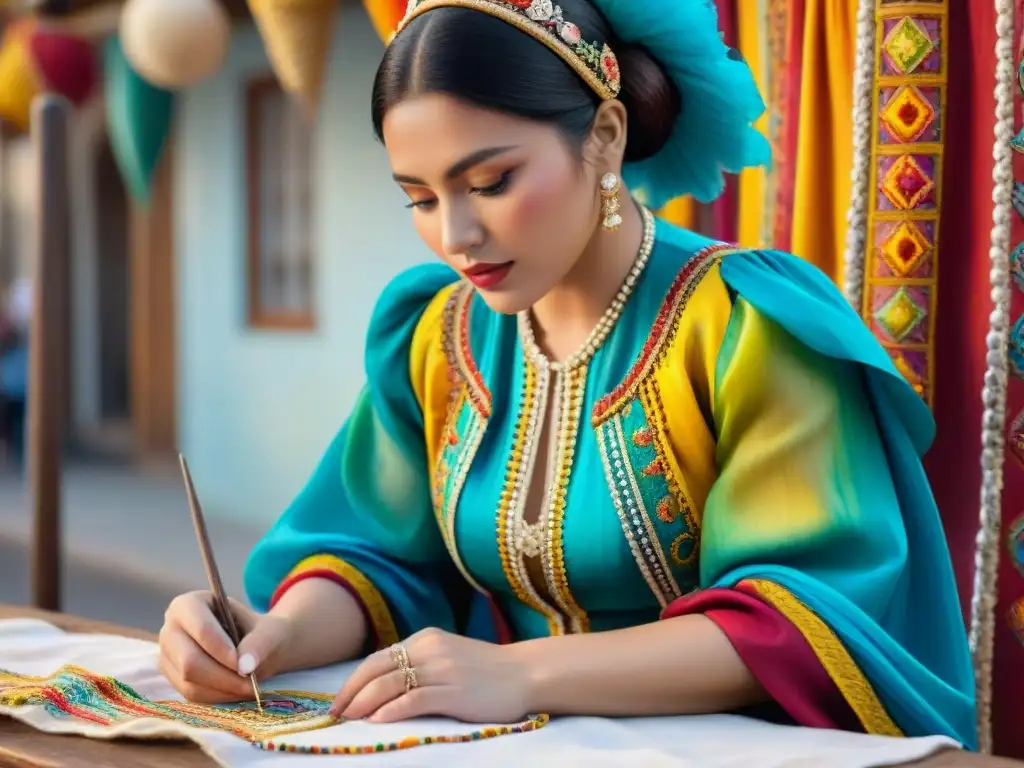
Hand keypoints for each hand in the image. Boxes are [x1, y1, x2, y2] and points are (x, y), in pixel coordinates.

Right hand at [158, 590, 292, 702]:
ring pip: (189, 682)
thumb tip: (246, 667)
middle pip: (189, 661)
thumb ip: (260, 643)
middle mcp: (170, 628)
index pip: (201, 629)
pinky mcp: (172, 677)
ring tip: (249, 689)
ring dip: (222, 690)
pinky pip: (191, 694)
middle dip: (223, 676)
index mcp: (189, 604)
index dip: (221, 649)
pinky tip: (236, 692)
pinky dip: (216, 697)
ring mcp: (168, 654)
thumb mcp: (270, 631)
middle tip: (251, 685)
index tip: (245, 667)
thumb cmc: (260, 633)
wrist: (256, 646)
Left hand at [330, 628, 531, 723]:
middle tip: (335, 713)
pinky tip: (377, 721)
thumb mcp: (448, 657)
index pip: (379, 658)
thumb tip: (383, 688)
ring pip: (390, 684)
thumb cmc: (487, 671)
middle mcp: (429, 649)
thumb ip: (420, 664)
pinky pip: (414, 699)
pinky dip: (391, 710)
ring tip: (349, 719)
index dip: (355, 680)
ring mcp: (441, 669)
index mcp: (425, 638)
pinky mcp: (453, 690)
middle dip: (351, 692)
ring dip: (364, 702)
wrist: (525, 674)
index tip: (340, 700)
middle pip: (377, 669)